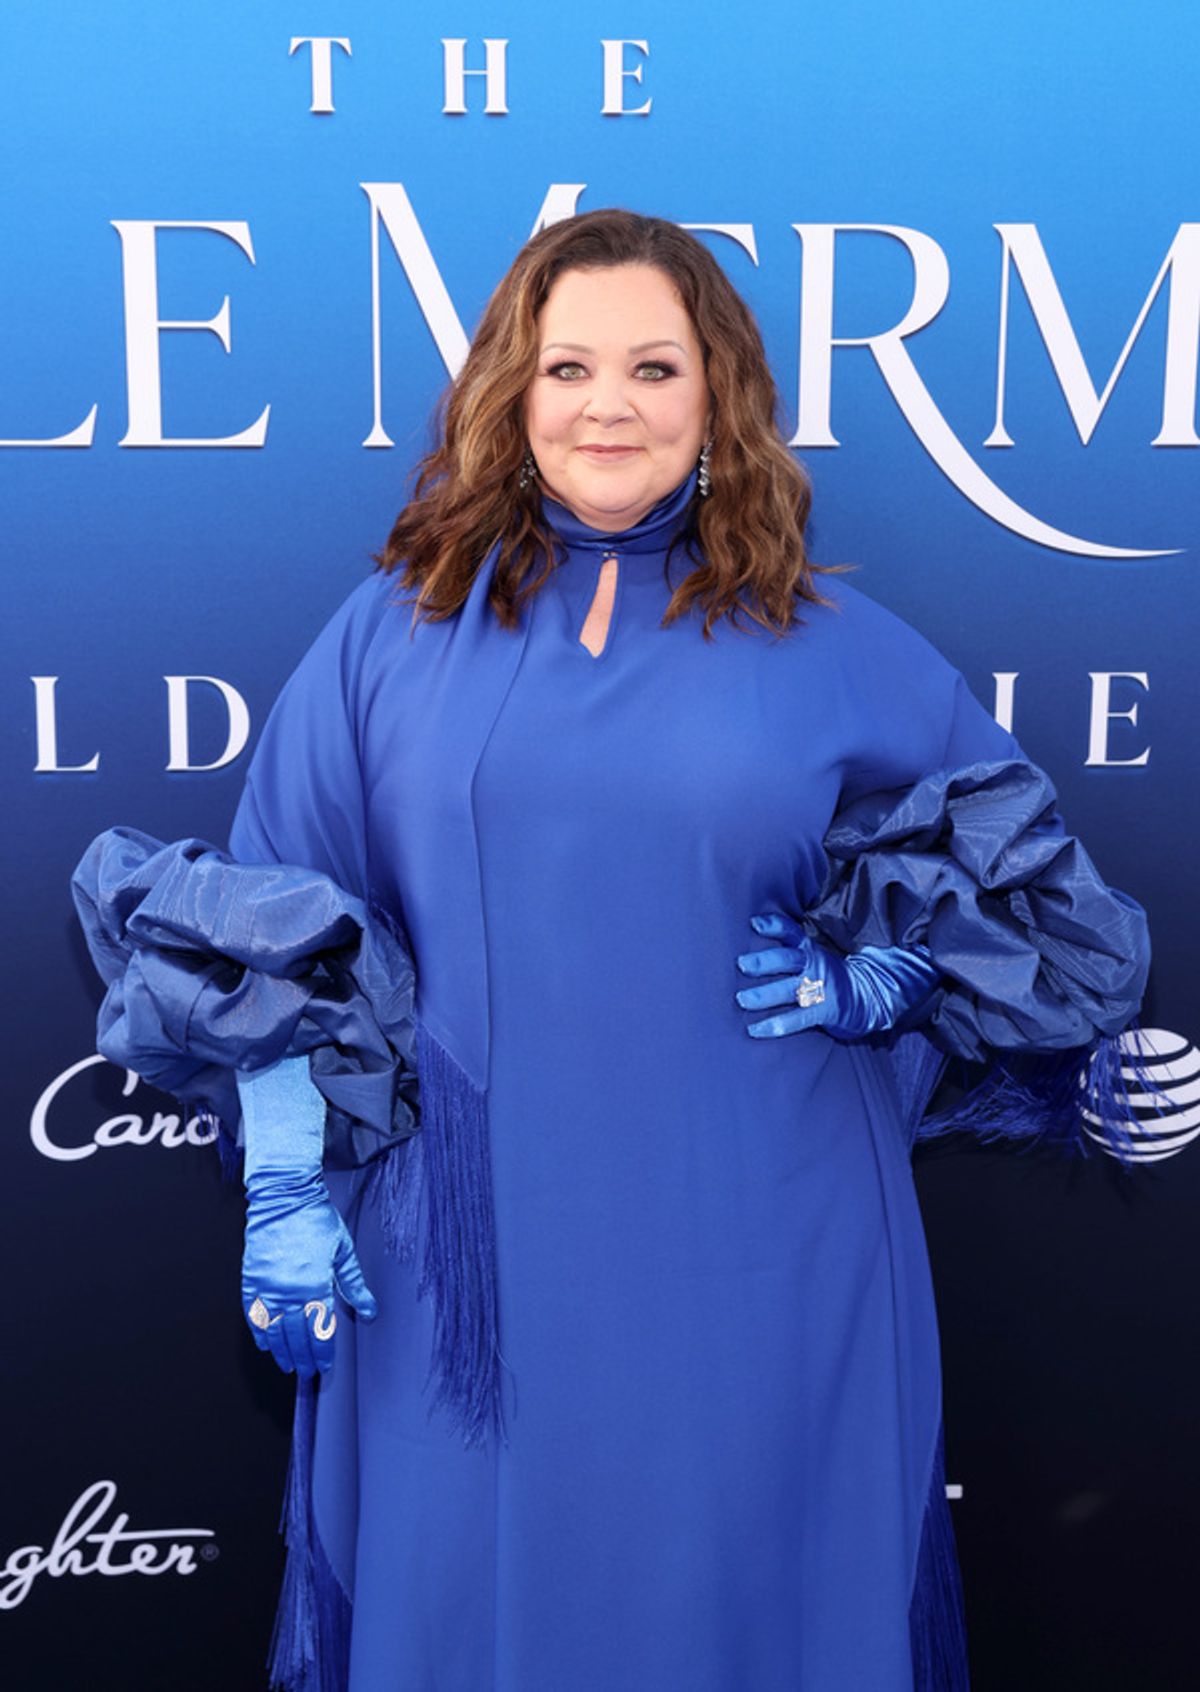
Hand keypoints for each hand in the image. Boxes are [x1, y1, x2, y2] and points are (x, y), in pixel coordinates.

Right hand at [237, 1057, 376, 1379]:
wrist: (284, 1196)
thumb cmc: (317, 1220)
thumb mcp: (343, 1251)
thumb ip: (354, 1284)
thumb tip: (370, 1311)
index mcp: (314, 1285)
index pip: (319, 1331)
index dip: (323, 1352)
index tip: (325, 1366)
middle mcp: (289, 1291)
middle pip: (296, 1336)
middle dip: (304, 1358)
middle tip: (308, 1373)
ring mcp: (267, 1287)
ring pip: (274, 1331)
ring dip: (282, 1351)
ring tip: (289, 1366)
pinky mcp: (251, 1280)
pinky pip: (254, 1315)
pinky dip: (260, 1332)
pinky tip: (266, 1345)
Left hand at [735, 910, 940, 1039]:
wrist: (869, 996)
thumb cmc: (830, 975)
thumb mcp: (815, 954)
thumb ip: (790, 947)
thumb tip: (752, 933)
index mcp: (809, 949)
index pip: (791, 932)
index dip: (774, 926)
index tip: (754, 923)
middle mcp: (814, 965)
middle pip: (788, 959)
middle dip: (765, 961)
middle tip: (741, 964)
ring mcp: (820, 988)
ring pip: (790, 990)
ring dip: (765, 995)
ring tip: (742, 999)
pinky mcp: (824, 1011)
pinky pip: (797, 1019)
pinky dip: (776, 1025)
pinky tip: (755, 1030)